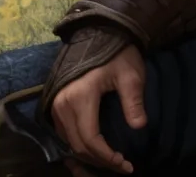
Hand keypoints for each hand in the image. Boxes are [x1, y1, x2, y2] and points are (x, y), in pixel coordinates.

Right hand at [51, 43, 145, 175]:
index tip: (126, 164)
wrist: (99, 33)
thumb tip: (139, 127)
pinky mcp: (56, 103)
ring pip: (69, 141)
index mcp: (80, 97)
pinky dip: (78, 145)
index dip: (107, 157)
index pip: (90, 139)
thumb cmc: (117, 54)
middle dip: (100, 161)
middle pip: (78, 145)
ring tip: (111, 159)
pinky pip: (64, 133)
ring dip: (88, 155)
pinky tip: (95, 148)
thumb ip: (133, 101)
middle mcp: (63, 103)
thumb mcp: (130, 75)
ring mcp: (57, 103)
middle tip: (122, 165)